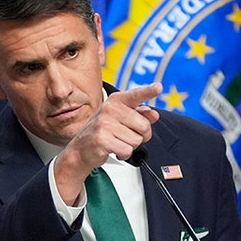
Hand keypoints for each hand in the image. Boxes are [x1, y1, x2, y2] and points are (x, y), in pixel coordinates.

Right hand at [54, 83, 161, 202]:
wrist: (81, 149)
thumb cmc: (102, 132)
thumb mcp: (120, 119)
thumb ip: (139, 114)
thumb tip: (154, 115)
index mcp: (116, 101)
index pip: (136, 95)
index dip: (149, 91)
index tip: (159, 87)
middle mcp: (110, 109)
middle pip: (144, 126)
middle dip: (140, 136)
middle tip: (126, 136)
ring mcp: (105, 124)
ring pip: (137, 140)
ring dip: (130, 146)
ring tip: (117, 142)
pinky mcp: (102, 139)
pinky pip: (127, 150)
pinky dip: (124, 154)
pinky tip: (114, 149)